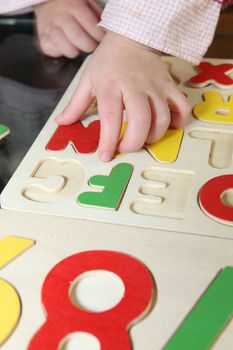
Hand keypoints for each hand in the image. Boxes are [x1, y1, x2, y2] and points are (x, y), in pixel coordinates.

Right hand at [33, 0, 104, 57]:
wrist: (49, 5)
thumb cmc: (73, 8)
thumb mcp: (87, 3)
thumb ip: (97, 15)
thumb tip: (108, 29)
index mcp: (74, 5)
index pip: (91, 26)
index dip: (99, 37)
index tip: (101, 40)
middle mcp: (60, 16)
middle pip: (78, 37)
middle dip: (88, 46)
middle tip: (91, 46)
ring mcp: (50, 27)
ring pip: (64, 46)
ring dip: (74, 51)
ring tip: (77, 48)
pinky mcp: (42, 38)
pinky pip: (51, 49)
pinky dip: (59, 52)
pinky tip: (64, 48)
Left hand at [56, 31, 190, 160]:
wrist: (132, 38)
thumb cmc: (108, 61)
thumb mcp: (87, 80)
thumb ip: (76, 104)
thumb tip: (61, 123)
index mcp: (111, 85)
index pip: (110, 117)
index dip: (109, 140)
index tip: (105, 156)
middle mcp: (135, 86)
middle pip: (142, 120)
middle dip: (134, 142)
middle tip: (126, 147)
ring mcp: (156, 86)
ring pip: (163, 118)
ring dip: (154, 136)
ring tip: (143, 138)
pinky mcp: (170, 86)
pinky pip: (181, 107)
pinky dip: (178, 121)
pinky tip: (166, 126)